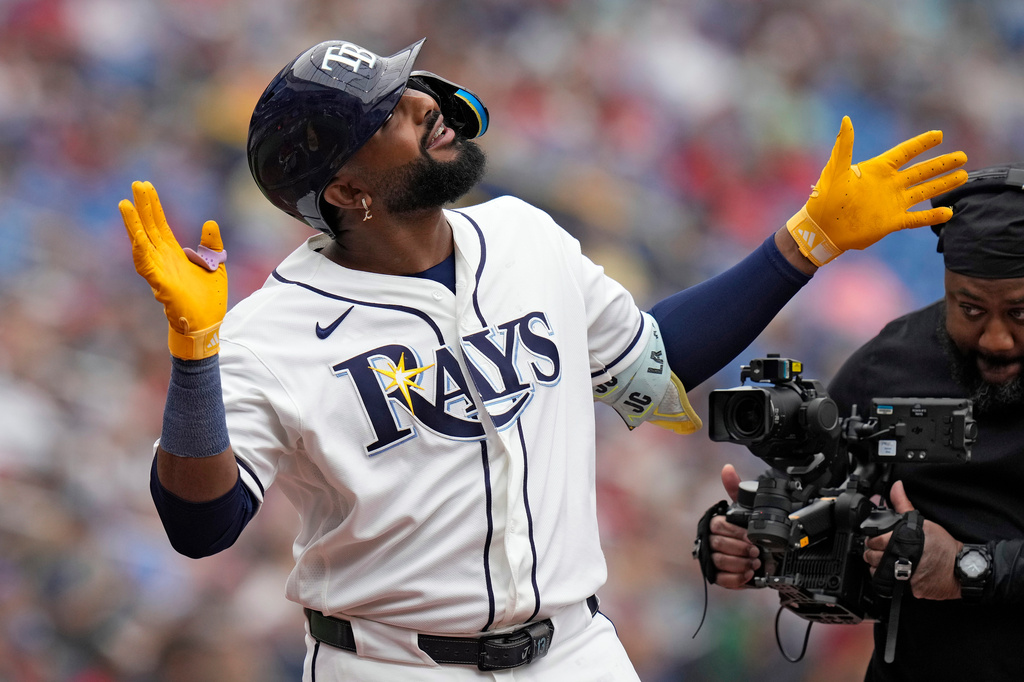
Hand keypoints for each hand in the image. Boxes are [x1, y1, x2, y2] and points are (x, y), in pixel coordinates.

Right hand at [119, 181, 227, 359]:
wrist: (209, 324)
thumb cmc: (209, 299)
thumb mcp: (215, 264)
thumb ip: (211, 244)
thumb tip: (209, 222)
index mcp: (174, 254)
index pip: (160, 225)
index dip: (154, 206)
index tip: (146, 186)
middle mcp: (163, 260)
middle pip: (149, 228)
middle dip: (142, 207)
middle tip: (136, 184)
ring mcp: (159, 271)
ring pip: (142, 244)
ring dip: (133, 224)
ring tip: (125, 204)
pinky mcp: (160, 285)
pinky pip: (146, 266)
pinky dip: (140, 250)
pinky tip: (136, 236)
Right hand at [708, 464, 761, 588]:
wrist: (763, 556)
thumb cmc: (748, 531)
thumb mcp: (744, 509)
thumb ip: (735, 489)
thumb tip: (727, 469)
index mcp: (715, 525)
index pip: (718, 527)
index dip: (735, 533)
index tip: (751, 537)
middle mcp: (710, 542)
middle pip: (718, 544)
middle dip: (739, 549)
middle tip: (755, 551)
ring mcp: (713, 560)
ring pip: (720, 561)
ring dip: (740, 563)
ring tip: (754, 562)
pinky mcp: (717, 576)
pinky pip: (721, 579)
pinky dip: (736, 578)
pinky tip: (748, 574)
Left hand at [786, 116, 967, 265]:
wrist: (821, 229)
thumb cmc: (824, 198)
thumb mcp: (835, 170)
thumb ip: (844, 146)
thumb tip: (846, 119)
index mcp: (877, 170)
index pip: (904, 153)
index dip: (921, 144)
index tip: (939, 134)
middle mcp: (888, 185)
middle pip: (921, 171)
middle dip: (941, 163)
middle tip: (962, 156)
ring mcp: (892, 203)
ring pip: (924, 191)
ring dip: (943, 184)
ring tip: (963, 176)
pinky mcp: (892, 222)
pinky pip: (917, 218)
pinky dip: (932, 216)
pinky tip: (949, 212)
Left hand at [863, 481, 962, 599]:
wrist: (962, 569)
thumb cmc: (944, 546)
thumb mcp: (923, 523)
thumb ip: (903, 506)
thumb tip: (896, 487)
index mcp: (902, 541)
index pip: (874, 541)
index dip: (872, 540)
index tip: (875, 539)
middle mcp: (903, 560)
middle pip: (873, 557)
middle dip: (873, 553)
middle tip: (879, 550)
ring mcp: (907, 577)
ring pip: (878, 573)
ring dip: (878, 567)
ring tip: (887, 562)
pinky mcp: (911, 590)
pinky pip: (891, 586)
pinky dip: (890, 580)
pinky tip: (896, 573)